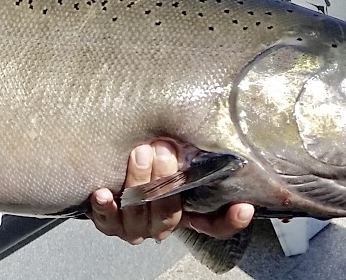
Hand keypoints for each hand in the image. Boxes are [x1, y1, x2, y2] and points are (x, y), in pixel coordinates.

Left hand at [87, 141, 253, 243]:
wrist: (105, 169)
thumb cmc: (145, 156)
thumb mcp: (172, 154)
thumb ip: (189, 149)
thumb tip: (207, 119)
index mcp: (183, 211)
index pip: (214, 225)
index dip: (230, 220)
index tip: (243, 207)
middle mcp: (160, 223)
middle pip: (170, 215)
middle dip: (168, 181)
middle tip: (166, 149)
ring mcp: (134, 226)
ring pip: (140, 216)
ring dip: (140, 184)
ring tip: (140, 154)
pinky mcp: (107, 222)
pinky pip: (106, 220)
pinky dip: (105, 207)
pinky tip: (102, 193)